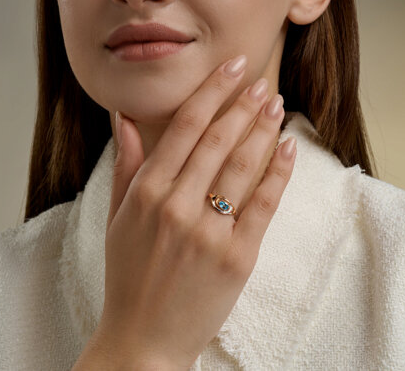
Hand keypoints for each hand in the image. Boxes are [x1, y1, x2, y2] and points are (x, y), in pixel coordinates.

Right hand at [95, 56, 295, 368]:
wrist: (144, 337)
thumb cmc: (128, 273)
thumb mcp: (117, 216)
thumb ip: (126, 163)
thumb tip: (124, 119)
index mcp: (147, 191)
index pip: (186, 126)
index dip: (212, 91)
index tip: (232, 67)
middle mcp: (178, 205)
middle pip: (219, 139)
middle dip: (243, 104)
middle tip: (261, 80)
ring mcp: (209, 231)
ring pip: (244, 165)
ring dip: (263, 130)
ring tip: (276, 105)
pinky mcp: (237, 256)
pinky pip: (263, 205)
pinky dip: (278, 173)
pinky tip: (288, 148)